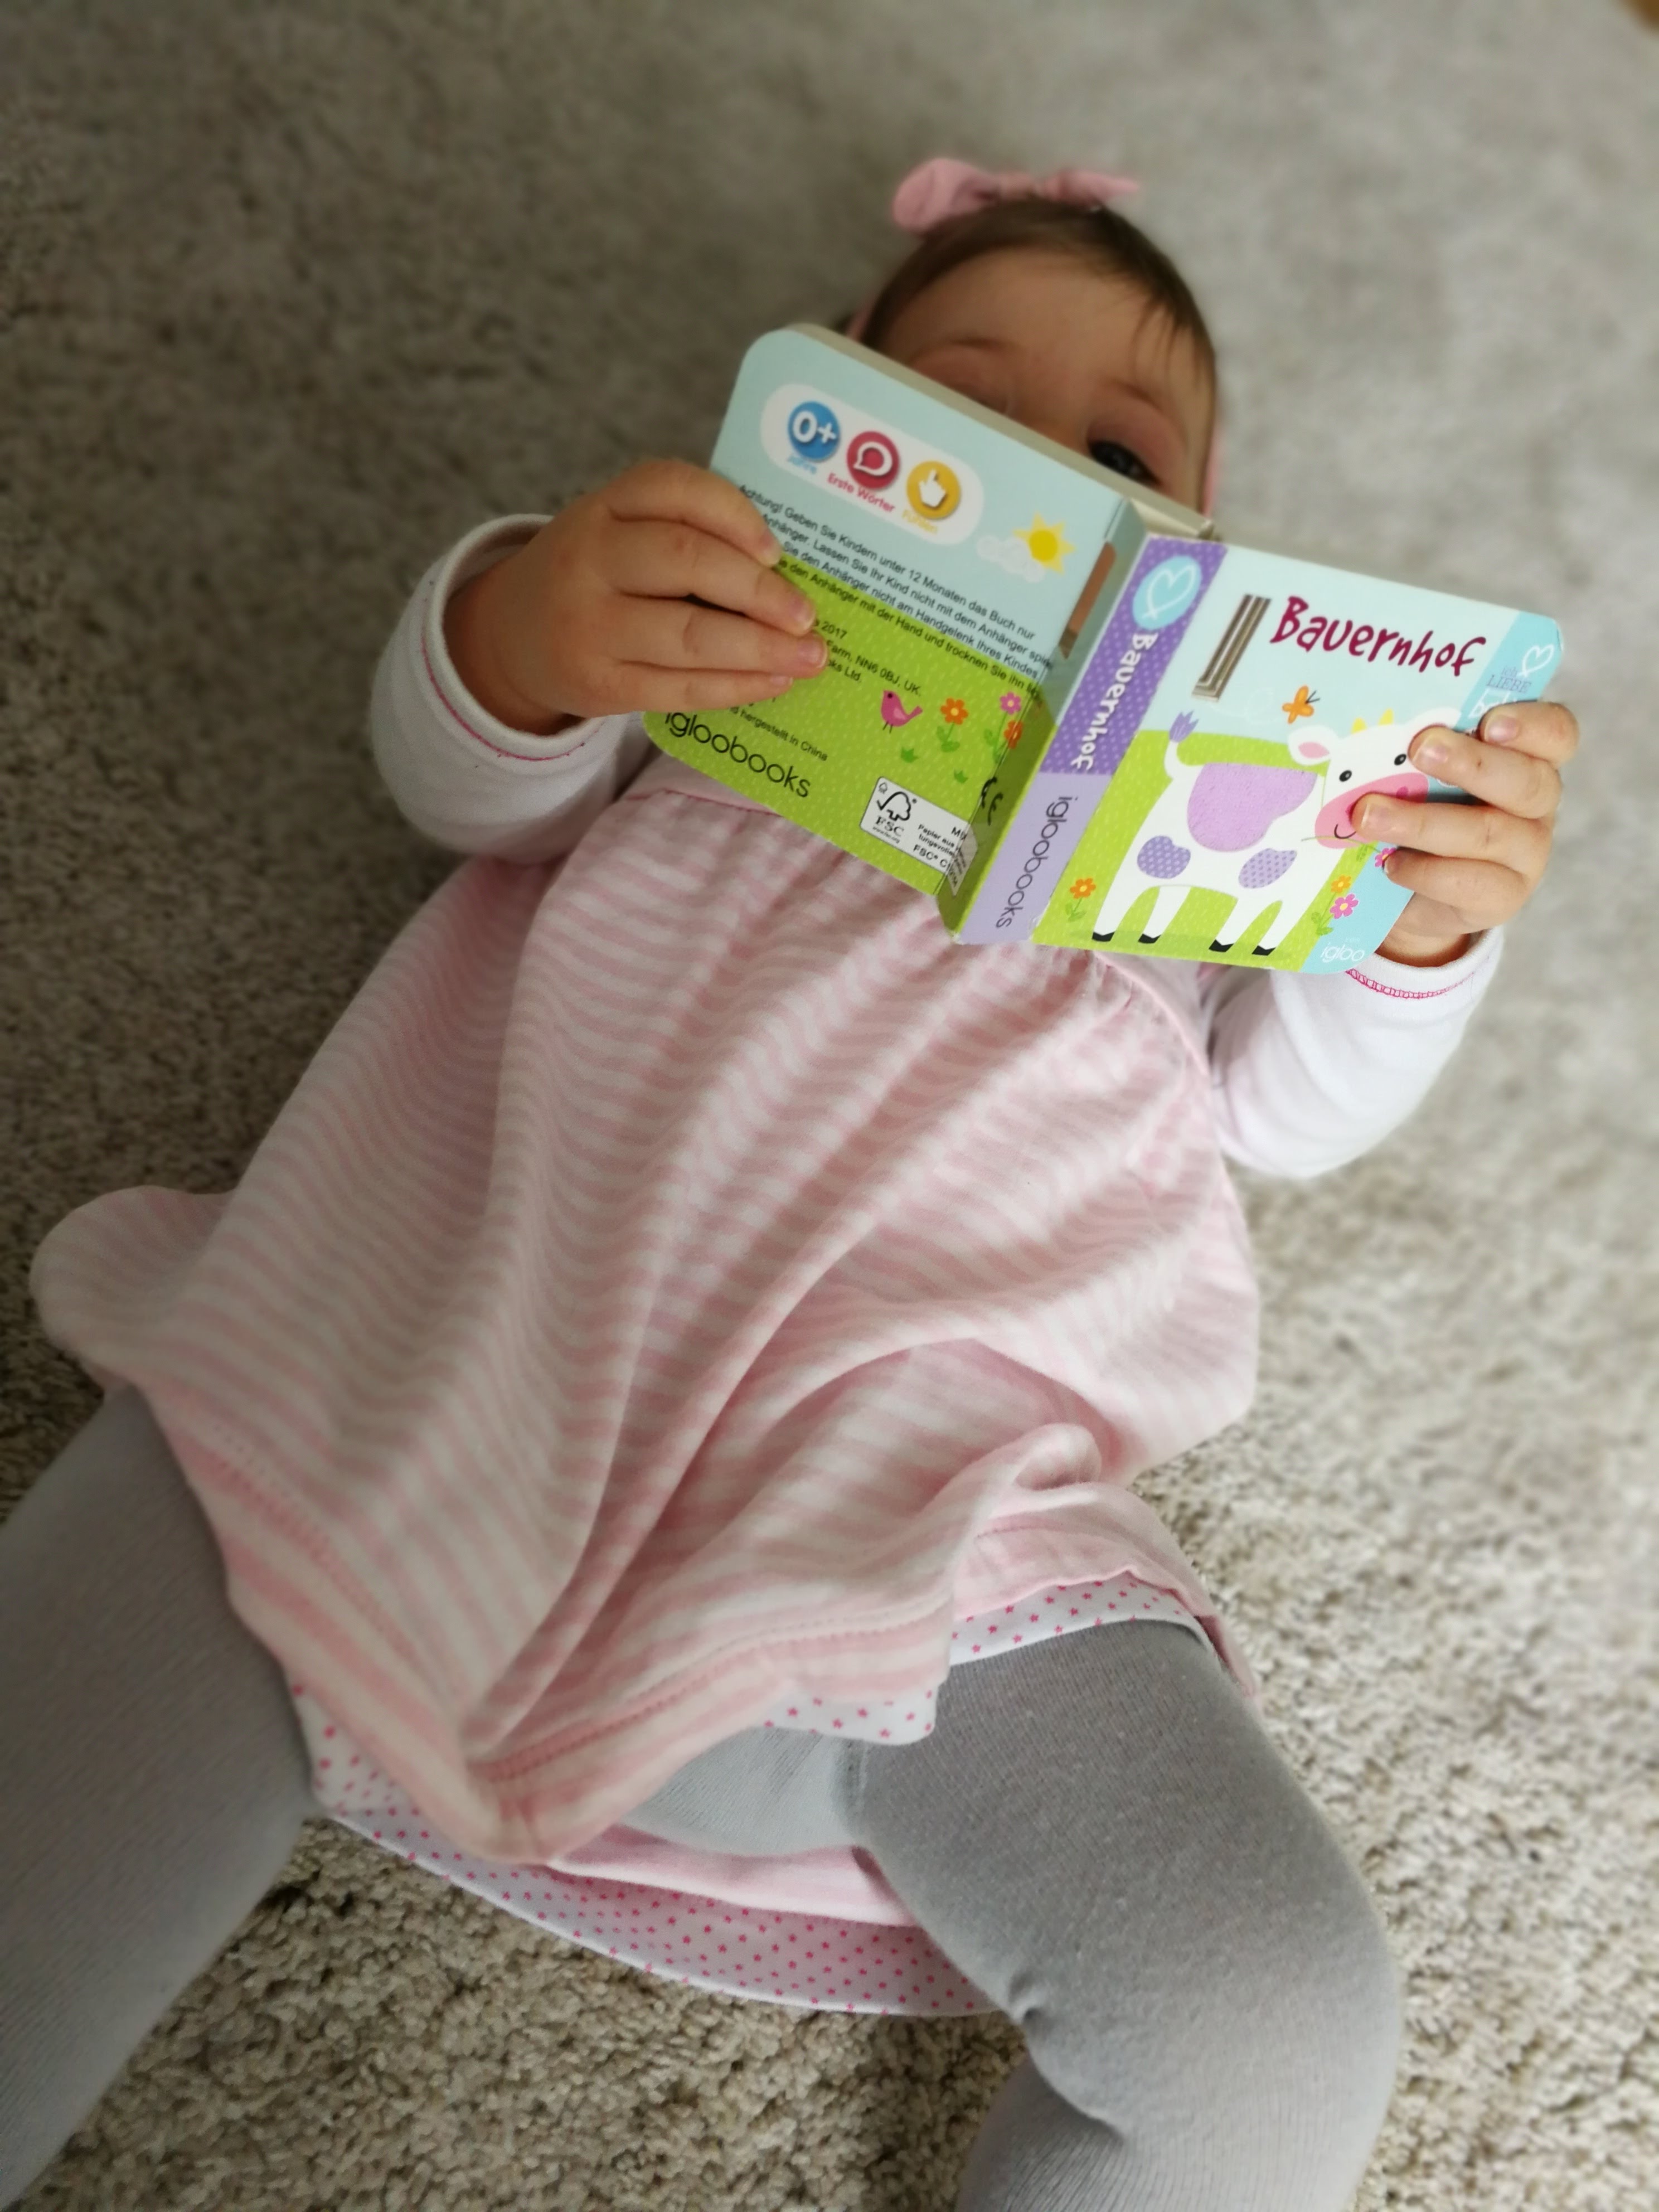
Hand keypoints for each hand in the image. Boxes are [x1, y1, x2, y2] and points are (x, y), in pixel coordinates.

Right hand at [443, 459, 825, 732]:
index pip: (672, 488)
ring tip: (808, 656)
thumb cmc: (597, 576)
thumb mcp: (620, 532)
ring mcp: (589, 625)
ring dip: (760, 648)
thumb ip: (686, 533)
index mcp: (602, 507)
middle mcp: (588, 558)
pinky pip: (679, 688)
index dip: (733, 514)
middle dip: (759, 590)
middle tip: (806, 615)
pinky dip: (735, 686)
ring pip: (689, 634)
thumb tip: (786, 575)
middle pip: (686, 560)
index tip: (775, 549)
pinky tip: (773, 681)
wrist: (516, 636)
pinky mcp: (599, 683)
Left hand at [1357, 701, 1578, 966]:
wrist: (1410, 891)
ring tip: (1369, 814)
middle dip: (1471, 763)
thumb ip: (1417, 748)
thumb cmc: (1419, 808)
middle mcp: (1537, 802)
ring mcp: (1527, 852)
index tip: (1489, 721)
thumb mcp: (1420, 772)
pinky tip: (1390, 864)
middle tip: (1420, 748)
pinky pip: (1470, 882)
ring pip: (1489, 833)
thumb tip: (1369, 725)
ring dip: (1423, 822)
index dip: (1530, 725)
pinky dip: (1425, 871)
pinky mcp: (1504, 896)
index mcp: (1528, 757)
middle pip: (1527, 780)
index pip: (1555, 733)